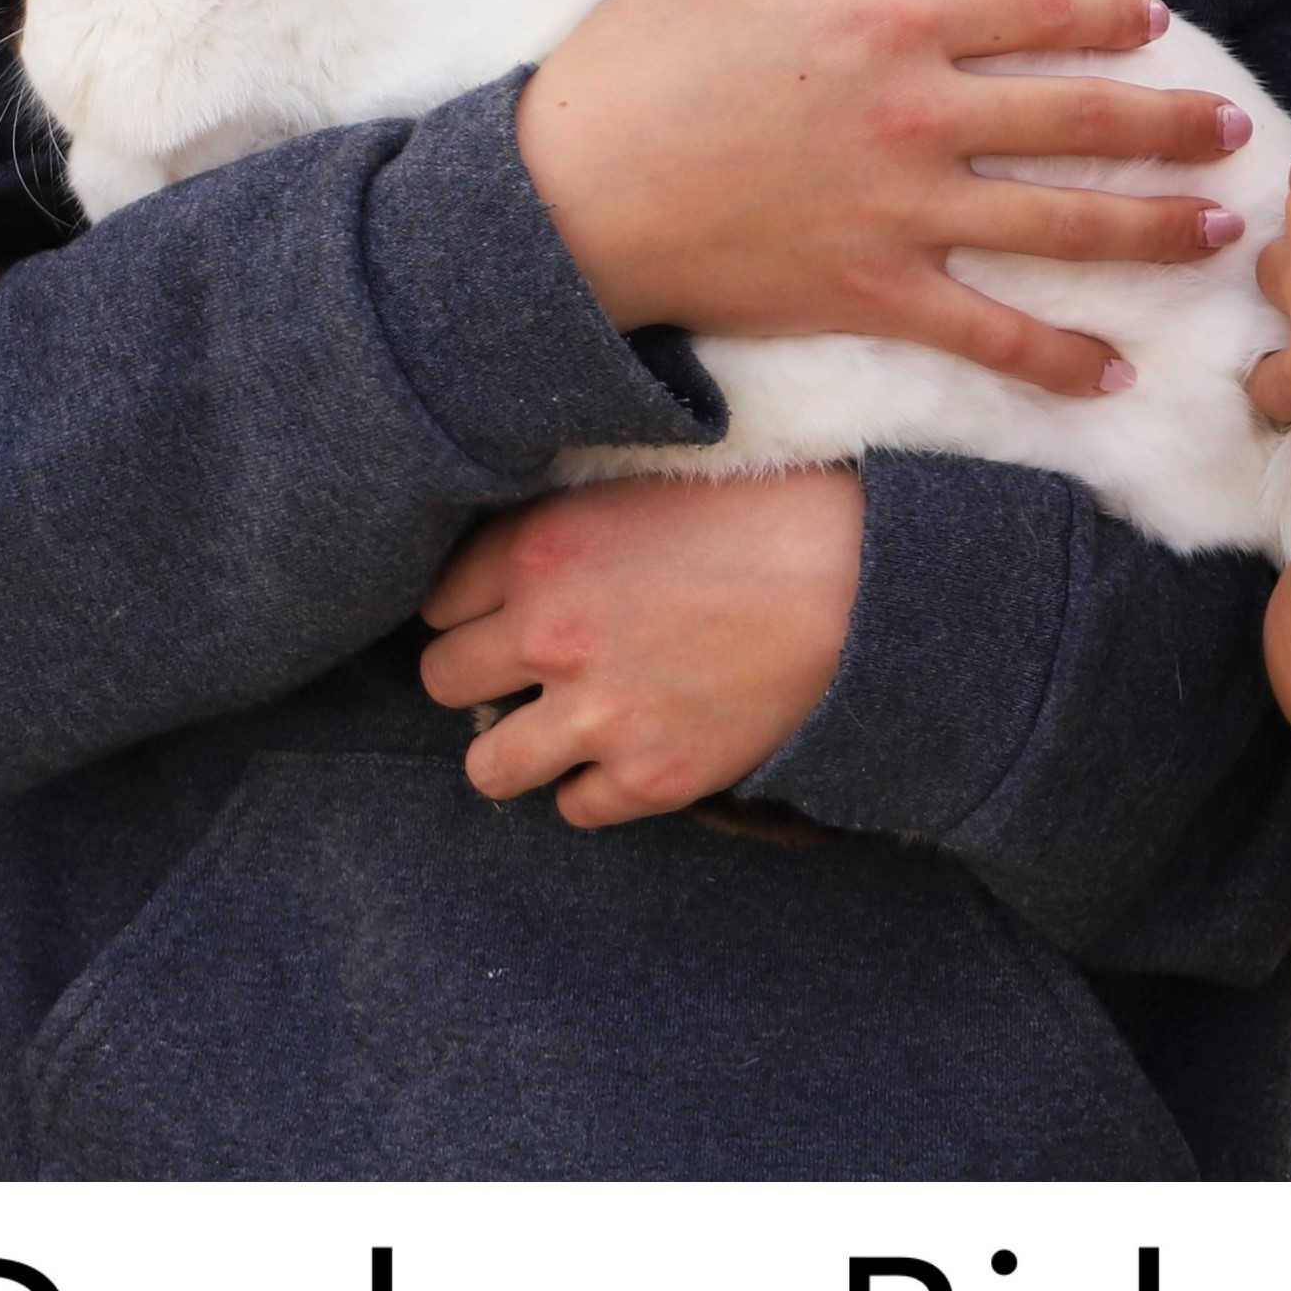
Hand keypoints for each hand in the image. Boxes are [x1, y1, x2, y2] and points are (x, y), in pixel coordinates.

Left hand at [419, 469, 864, 826]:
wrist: (855, 573)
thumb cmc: (753, 508)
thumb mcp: (630, 480)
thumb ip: (554, 521)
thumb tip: (503, 555)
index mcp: (537, 549)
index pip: (435, 603)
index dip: (466, 609)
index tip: (494, 613)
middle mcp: (549, 635)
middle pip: (441, 680)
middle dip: (474, 675)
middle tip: (516, 670)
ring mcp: (598, 714)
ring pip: (489, 767)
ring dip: (514, 749)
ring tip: (551, 728)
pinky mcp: (653, 777)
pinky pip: (576, 810)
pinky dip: (592, 788)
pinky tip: (622, 753)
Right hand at [517, 0, 1252, 397]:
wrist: (562, 206)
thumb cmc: (624, 70)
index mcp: (882, 25)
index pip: (1030, 12)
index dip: (1104, 15)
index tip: (1153, 22)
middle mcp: (915, 119)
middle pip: (1075, 117)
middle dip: (1169, 122)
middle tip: (1237, 131)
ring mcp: (901, 215)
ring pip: (1060, 224)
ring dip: (1152, 227)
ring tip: (1220, 231)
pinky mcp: (872, 296)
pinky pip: (988, 334)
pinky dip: (1055, 359)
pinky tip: (1111, 373)